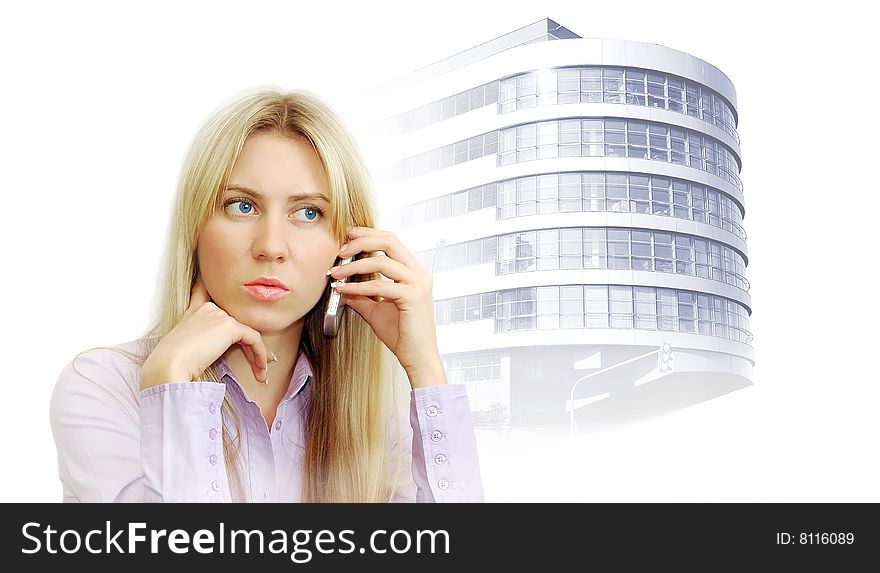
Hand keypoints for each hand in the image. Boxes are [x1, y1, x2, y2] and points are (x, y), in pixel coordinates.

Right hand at [140, 275, 273, 389]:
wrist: (169, 365)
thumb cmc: (172, 362)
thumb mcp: (183, 346)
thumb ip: (199, 341)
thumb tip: (210, 350)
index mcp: (193, 311)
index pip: (203, 290)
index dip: (209, 285)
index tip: (210, 277)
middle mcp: (208, 309)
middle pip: (236, 322)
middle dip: (249, 343)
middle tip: (258, 362)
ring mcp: (219, 315)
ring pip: (248, 332)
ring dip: (258, 353)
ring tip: (261, 372)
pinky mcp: (230, 326)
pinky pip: (254, 339)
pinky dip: (260, 354)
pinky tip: (260, 368)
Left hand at [328, 227, 444, 387]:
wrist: (418, 357)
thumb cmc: (402, 334)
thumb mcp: (376, 309)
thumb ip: (361, 295)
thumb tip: (341, 285)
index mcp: (414, 272)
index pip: (391, 241)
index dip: (368, 234)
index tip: (348, 236)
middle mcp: (419, 273)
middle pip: (389, 241)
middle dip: (361, 241)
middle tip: (340, 251)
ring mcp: (418, 284)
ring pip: (382, 261)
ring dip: (354, 265)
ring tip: (336, 273)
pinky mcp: (413, 297)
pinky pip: (380, 286)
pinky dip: (358, 286)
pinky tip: (343, 289)